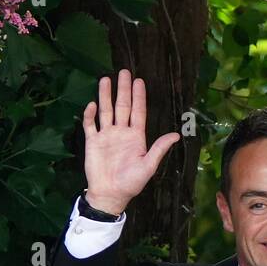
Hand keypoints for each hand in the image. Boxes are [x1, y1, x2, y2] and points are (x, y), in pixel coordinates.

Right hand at [82, 69, 180, 215]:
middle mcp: (121, 132)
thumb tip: (177, 134)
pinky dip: (90, 114)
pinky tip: (92, 104)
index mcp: (135, 138)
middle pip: (122, 107)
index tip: (139, 81)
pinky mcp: (93, 141)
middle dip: (123, 90)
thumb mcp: (148, 166)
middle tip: (124, 72)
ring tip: (106, 79)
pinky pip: (90, 124)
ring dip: (105, 95)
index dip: (139, 97)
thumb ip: (159, 149)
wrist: (110, 194)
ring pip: (105, 111)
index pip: (138, 113)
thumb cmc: (131, 183)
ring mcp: (106, 135)